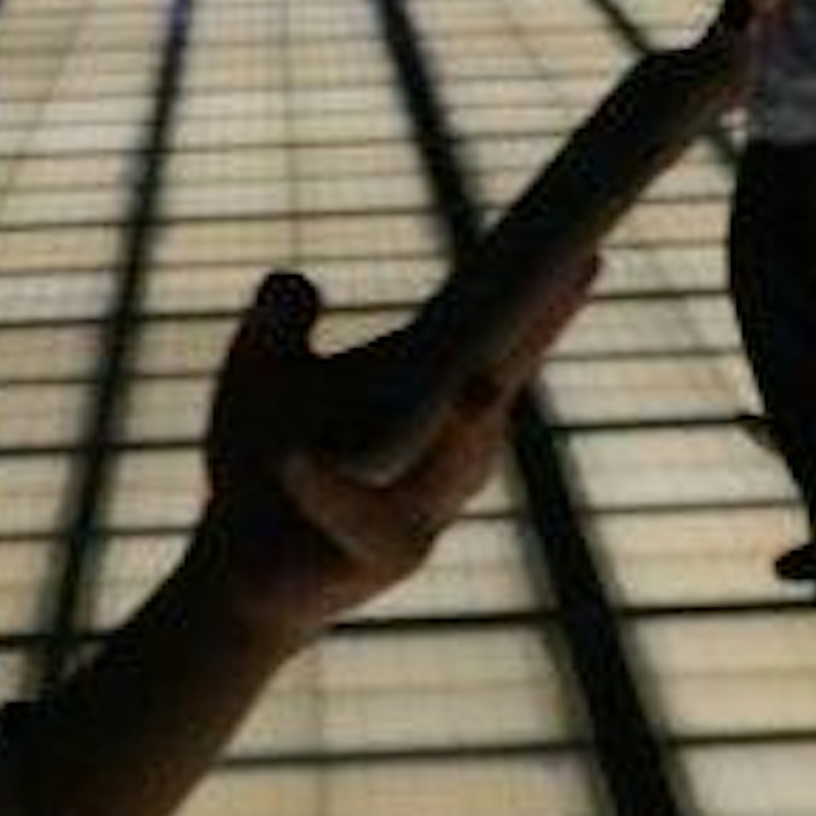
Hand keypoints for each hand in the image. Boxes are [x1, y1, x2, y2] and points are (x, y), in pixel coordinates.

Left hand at [190, 258, 594, 645]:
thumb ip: (273, 322)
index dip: (544, 304)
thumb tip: (289, 285)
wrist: (232, 561)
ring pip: (455, 470)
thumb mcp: (258, 372)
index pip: (502, 345)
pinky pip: (367, 520)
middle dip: (525, 350)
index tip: (583, 255)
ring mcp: (426, 512)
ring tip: (473, 387)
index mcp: (436, 396)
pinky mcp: (384, 561)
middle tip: (554, 297)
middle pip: (498, 399)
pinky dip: (334, 489)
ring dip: (466, 430)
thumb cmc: (263, 455)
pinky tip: (297, 460)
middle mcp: (451, 457)